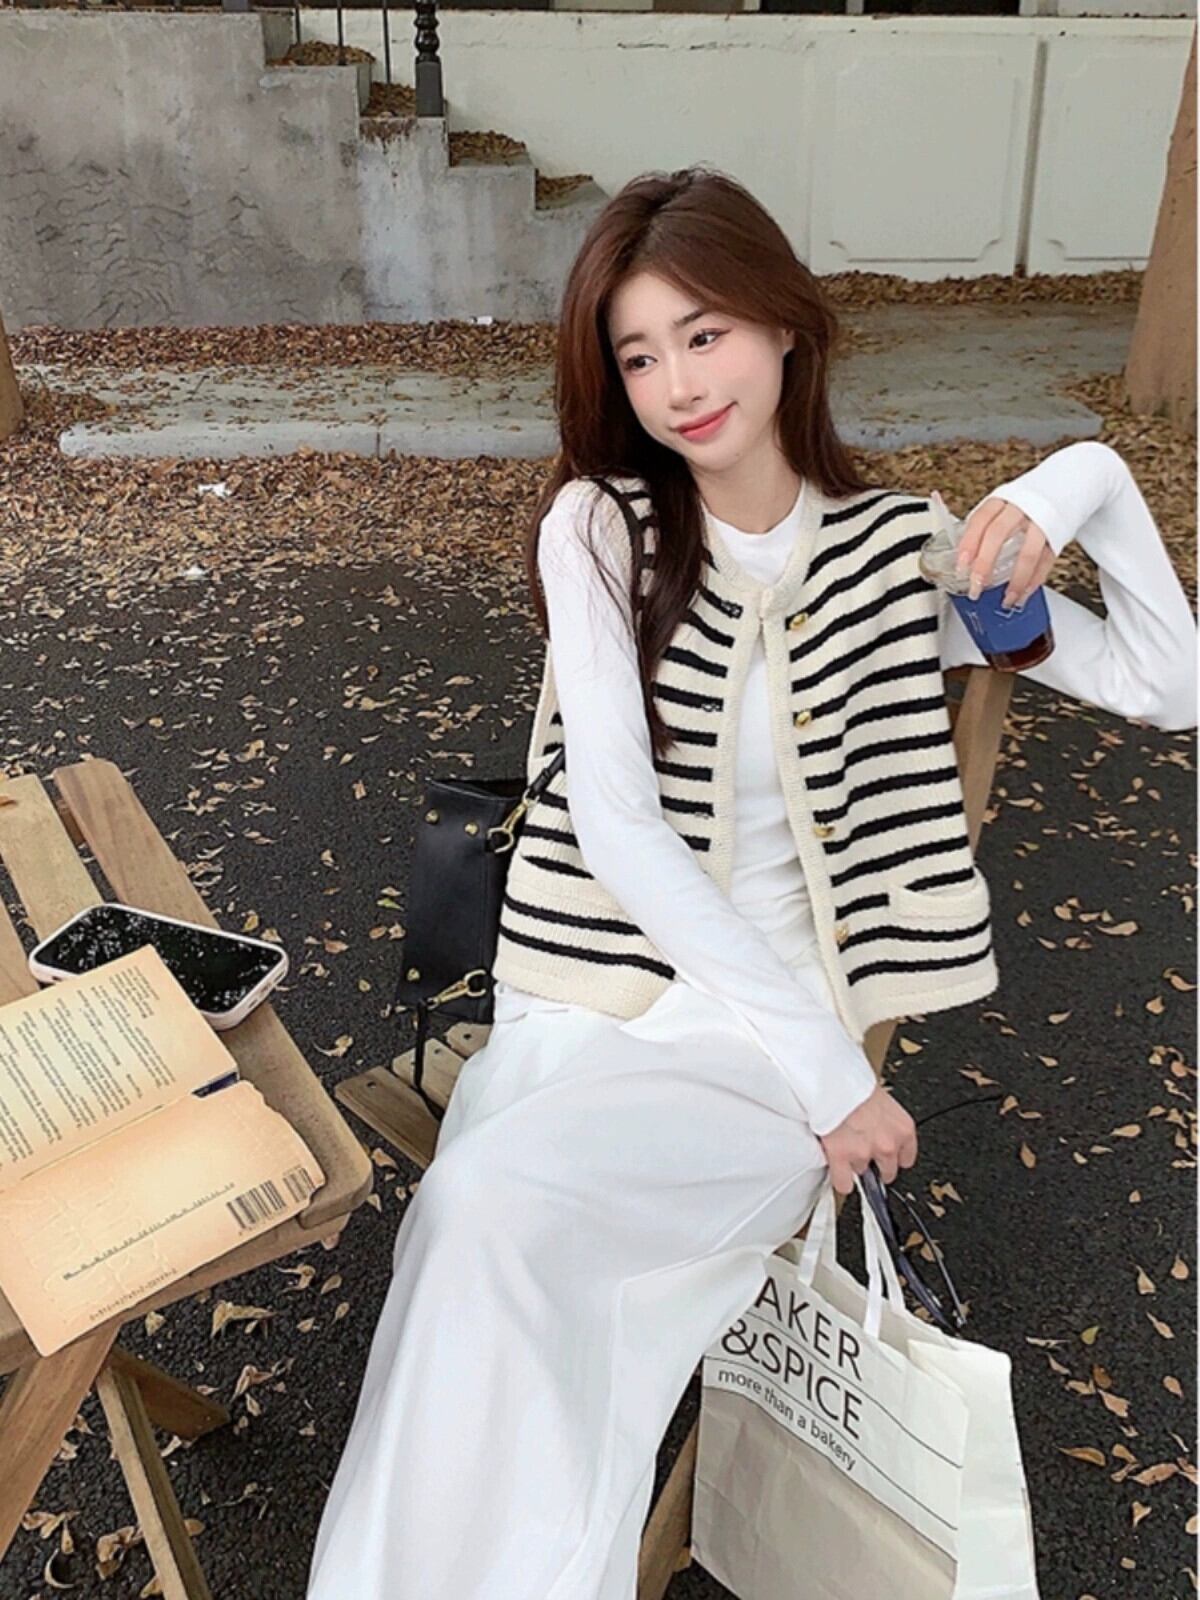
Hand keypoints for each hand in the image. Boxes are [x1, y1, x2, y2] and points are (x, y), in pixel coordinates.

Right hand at [818, 1084, 917, 1196]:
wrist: (835, 1080)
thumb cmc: (856, 1082)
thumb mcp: (883, 1099)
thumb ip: (885, 1119)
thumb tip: (879, 1123)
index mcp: (903, 1129)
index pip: (907, 1159)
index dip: (894, 1157)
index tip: (888, 1157)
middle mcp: (888, 1145)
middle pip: (888, 1171)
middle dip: (876, 1164)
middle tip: (864, 1151)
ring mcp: (865, 1154)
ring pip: (862, 1172)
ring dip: (854, 1163)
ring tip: (845, 1145)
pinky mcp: (842, 1158)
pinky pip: (844, 1184)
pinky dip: (840, 1179)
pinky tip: (837, 1169)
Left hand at [948, 494, 1057, 608]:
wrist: (1066, 485)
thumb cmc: (1026, 503)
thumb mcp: (1002, 507)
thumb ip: (985, 530)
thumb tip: (965, 562)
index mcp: (1001, 500)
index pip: (980, 520)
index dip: (968, 543)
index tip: (961, 566)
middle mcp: (1021, 509)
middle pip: (998, 534)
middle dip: (985, 563)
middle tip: (976, 586)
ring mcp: (1041, 522)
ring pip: (1027, 553)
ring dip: (1016, 580)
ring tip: (1006, 599)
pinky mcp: (1057, 536)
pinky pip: (1046, 562)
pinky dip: (1034, 581)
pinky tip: (1023, 594)